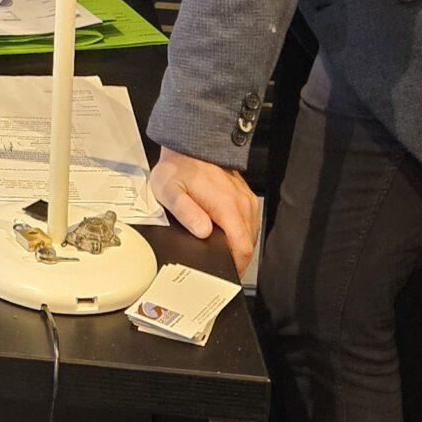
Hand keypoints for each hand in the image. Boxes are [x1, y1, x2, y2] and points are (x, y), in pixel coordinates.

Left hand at [150, 148, 260, 276]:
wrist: (190, 143)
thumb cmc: (178, 167)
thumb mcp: (170, 191)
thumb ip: (186, 212)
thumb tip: (203, 232)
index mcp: (227, 206)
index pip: (242, 248)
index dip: (237, 268)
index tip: (226, 277)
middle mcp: (242, 204)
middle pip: (248, 244)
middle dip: (237, 260)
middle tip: (219, 270)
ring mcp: (246, 199)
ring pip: (250, 234)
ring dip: (239, 247)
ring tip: (222, 257)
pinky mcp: (245, 196)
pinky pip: (249, 222)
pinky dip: (241, 234)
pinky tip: (226, 238)